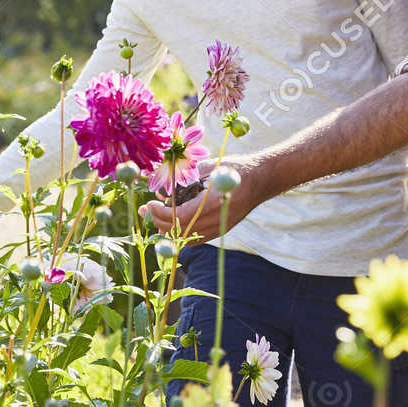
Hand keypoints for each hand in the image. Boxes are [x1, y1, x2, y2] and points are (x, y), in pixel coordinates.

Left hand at [141, 157, 261, 238]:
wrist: (261, 180)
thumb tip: (164, 185)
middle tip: (146, 210)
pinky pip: (196, 239)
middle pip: (180, 231)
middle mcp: (216, 220)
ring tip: (155, 217)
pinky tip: (171, 223)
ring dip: (168, 229)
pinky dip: (180, 233)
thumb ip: (186, 178)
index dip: (160, 213)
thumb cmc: (235, 169)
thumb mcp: (208, 167)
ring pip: (186, 238)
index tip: (149, 204)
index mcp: (212, 203)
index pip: (179, 217)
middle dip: (159, 221)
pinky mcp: (221, 231)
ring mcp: (219, 228)